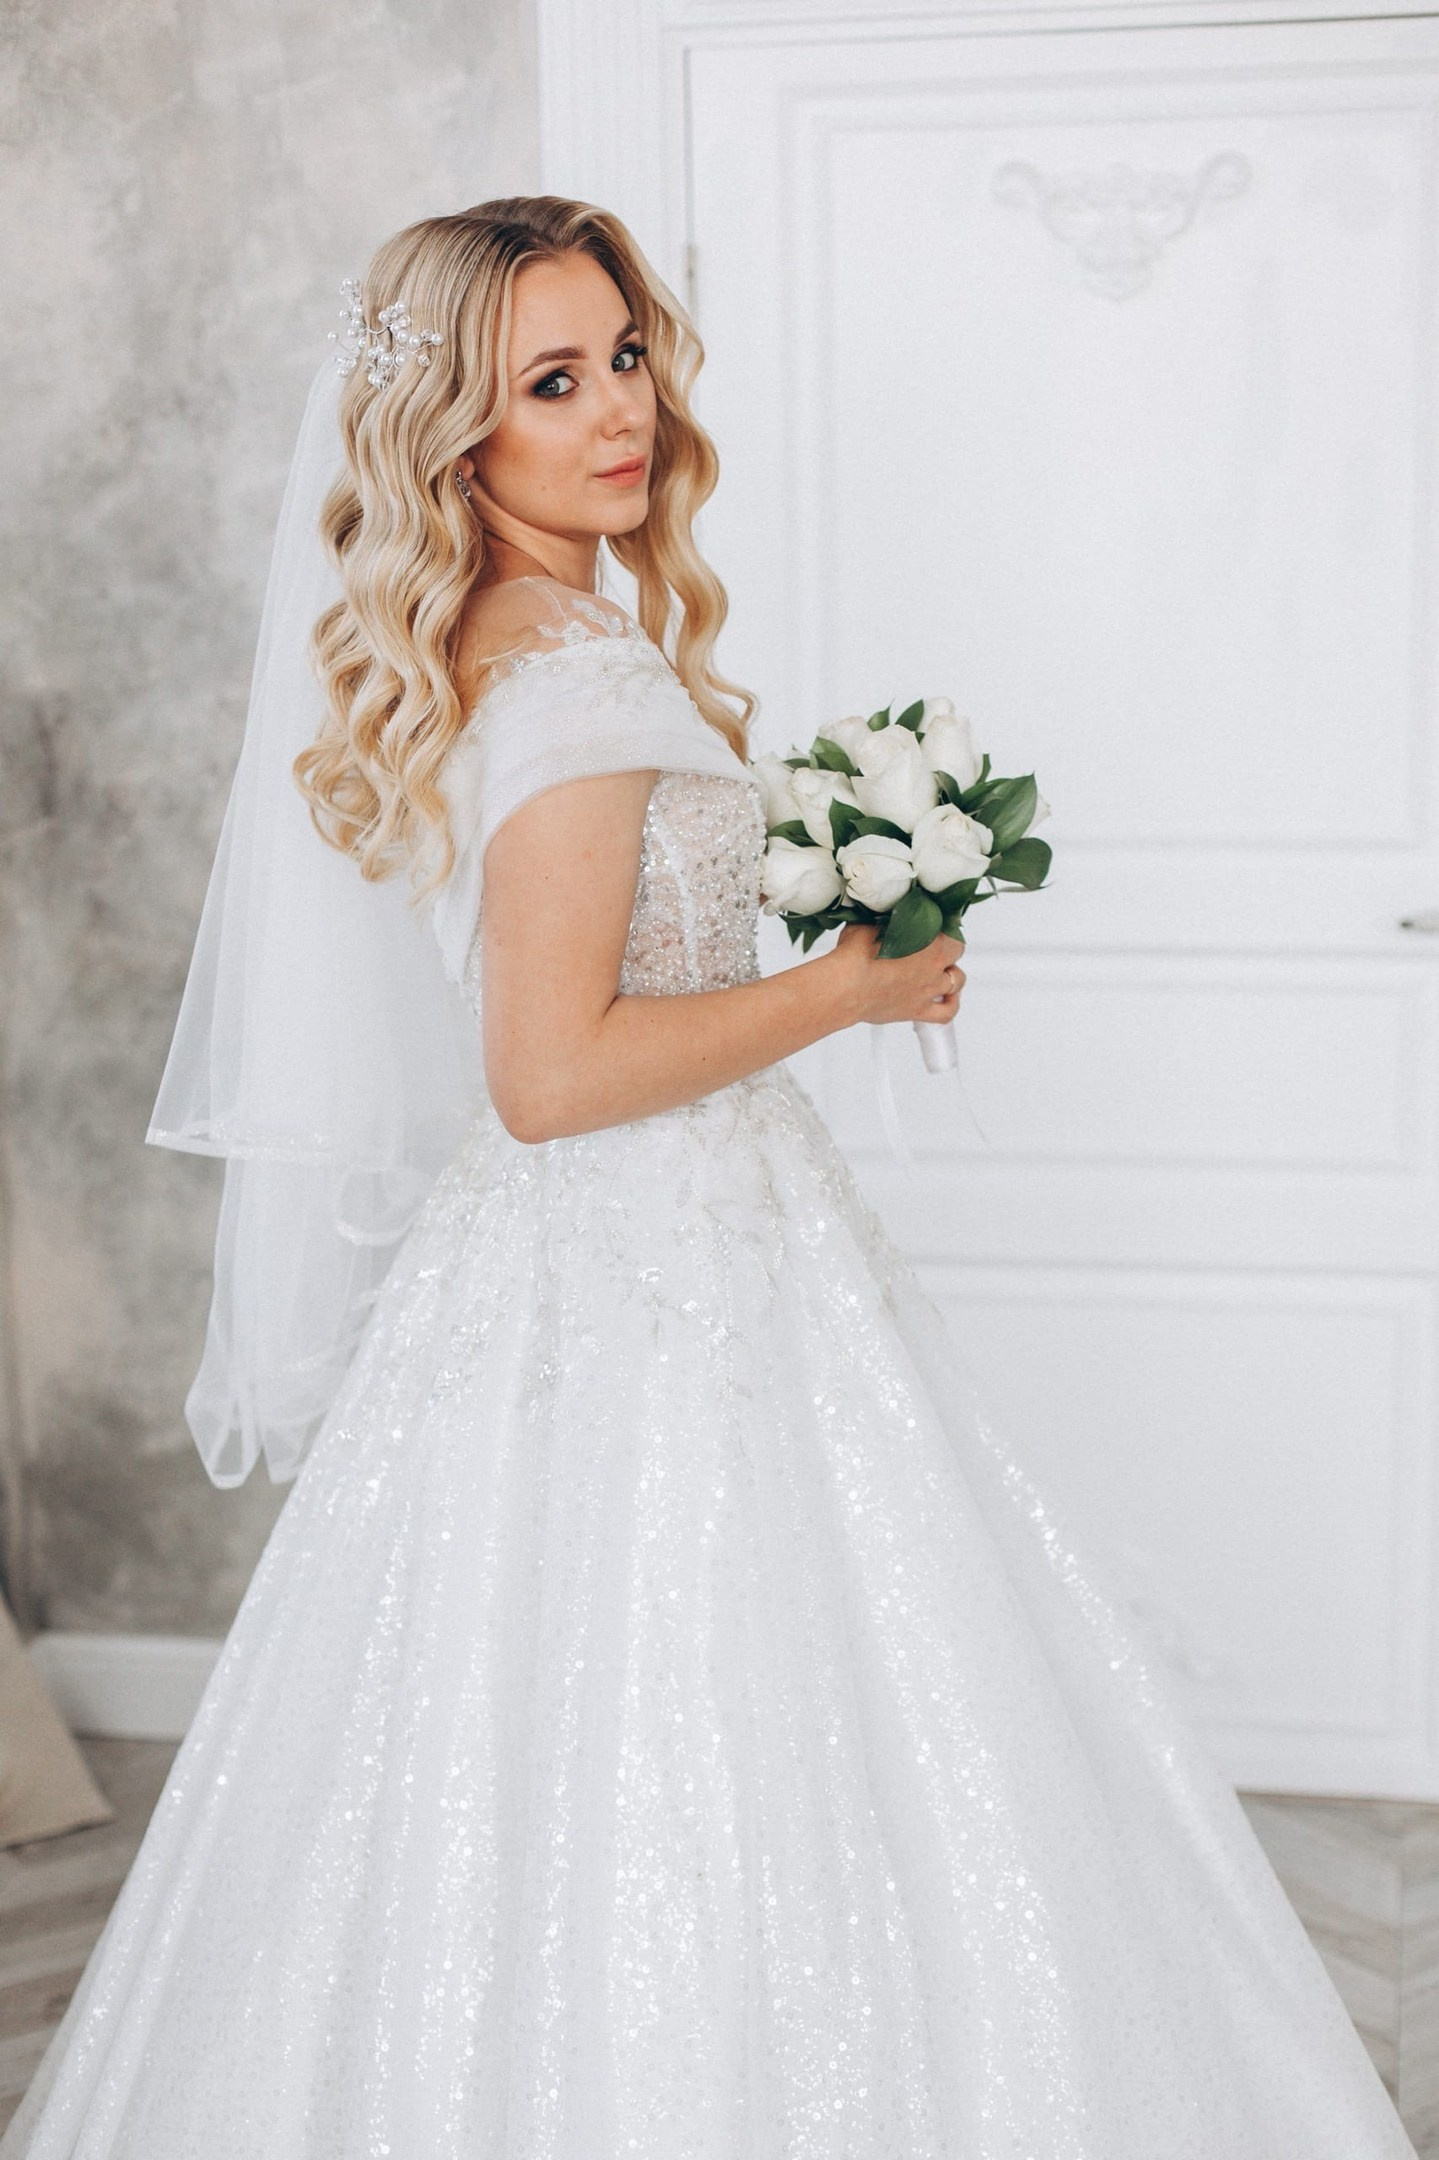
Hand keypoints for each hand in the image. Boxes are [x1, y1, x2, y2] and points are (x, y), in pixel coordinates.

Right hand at [829, 921, 964, 1027]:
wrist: (844, 988)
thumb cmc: (855, 956)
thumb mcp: (870, 923)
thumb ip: (885, 920)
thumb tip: (886, 914)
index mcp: (929, 942)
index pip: (951, 929)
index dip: (943, 926)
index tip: (932, 923)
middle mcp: (934, 967)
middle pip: (955, 953)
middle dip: (946, 948)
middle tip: (931, 945)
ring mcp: (928, 990)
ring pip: (957, 981)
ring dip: (950, 974)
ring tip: (938, 970)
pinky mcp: (917, 1011)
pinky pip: (946, 1012)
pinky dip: (951, 1005)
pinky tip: (945, 998)